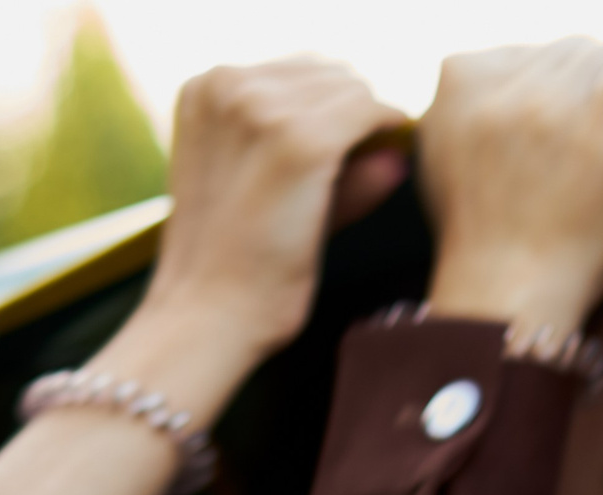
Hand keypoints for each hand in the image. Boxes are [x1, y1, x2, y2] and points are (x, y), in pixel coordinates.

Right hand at [109, 58, 408, 422]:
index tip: (346, 145)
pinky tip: (386, 164)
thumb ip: (318, 158)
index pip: (298, 69)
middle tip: (359, 166)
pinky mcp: (301, 141)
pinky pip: (372, 115)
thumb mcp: (257, 190)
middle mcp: (229, 84)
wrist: (207, 317)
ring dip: (369, 128)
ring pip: (354, 91)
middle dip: (353, 114)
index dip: (332, 107)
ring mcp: (264, 109)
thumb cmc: (230, 268)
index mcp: (206, 86)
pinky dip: (387, 133)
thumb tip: (396, 151)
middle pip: (330, 73)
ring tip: (361, 177)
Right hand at [420, 39, 602, 334]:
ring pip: (602, 55)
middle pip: (561, 50)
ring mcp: (552, 104)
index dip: (539, 78)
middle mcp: (501, 87)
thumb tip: (514, 83)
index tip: (555, 106)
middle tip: (593, 114)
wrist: (506, 296)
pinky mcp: (602, 125)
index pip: (514, 52)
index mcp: (456, 86)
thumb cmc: (482, 243)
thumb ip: (469, 112)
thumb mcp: (447, 160)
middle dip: (579, 79)